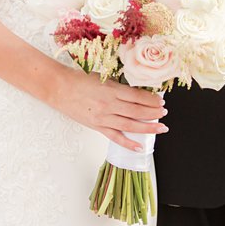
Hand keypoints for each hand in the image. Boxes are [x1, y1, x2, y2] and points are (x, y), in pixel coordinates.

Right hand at [49, 69, 165, 151]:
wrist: (59, 88)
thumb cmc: (80, 80)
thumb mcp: (104, 78)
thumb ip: (119, 87)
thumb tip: (137, 93)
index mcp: (112, 89)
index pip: (138, 96)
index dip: (152, 100)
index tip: (162, 101)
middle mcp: (110, 104)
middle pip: (137, 111)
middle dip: (154, 113)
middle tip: (165, 113)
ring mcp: (103, 117)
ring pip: (130, 125)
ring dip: (147, 128)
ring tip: (160, 129)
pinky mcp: (97, 126)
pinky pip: (115, 137)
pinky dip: (128, 143)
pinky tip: (139, 147)